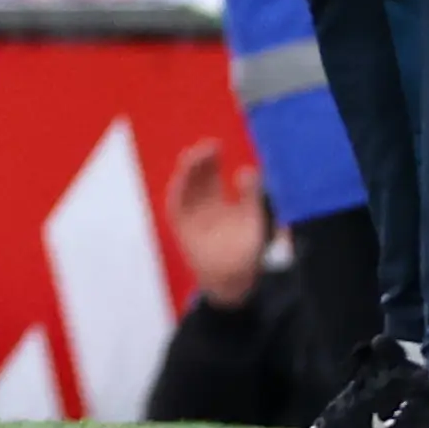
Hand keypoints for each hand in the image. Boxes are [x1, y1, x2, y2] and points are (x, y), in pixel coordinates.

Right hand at [164, 138, 268, 305]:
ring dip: (187, 171)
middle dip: (198, 160)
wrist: (232, 283)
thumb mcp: (253, 220)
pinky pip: (175, 205)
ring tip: (195, 157)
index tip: (216, 145)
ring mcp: (190, 216)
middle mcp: (201, 205)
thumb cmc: (245, 253)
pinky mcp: (181, 227)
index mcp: (218, 202)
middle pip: (194, 175)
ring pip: (184, 186)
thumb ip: (251, 196)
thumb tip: (248, 170)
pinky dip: (177, 191)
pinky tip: (183, 178)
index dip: (210, 158)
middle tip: (208, 147)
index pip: (210, 173)